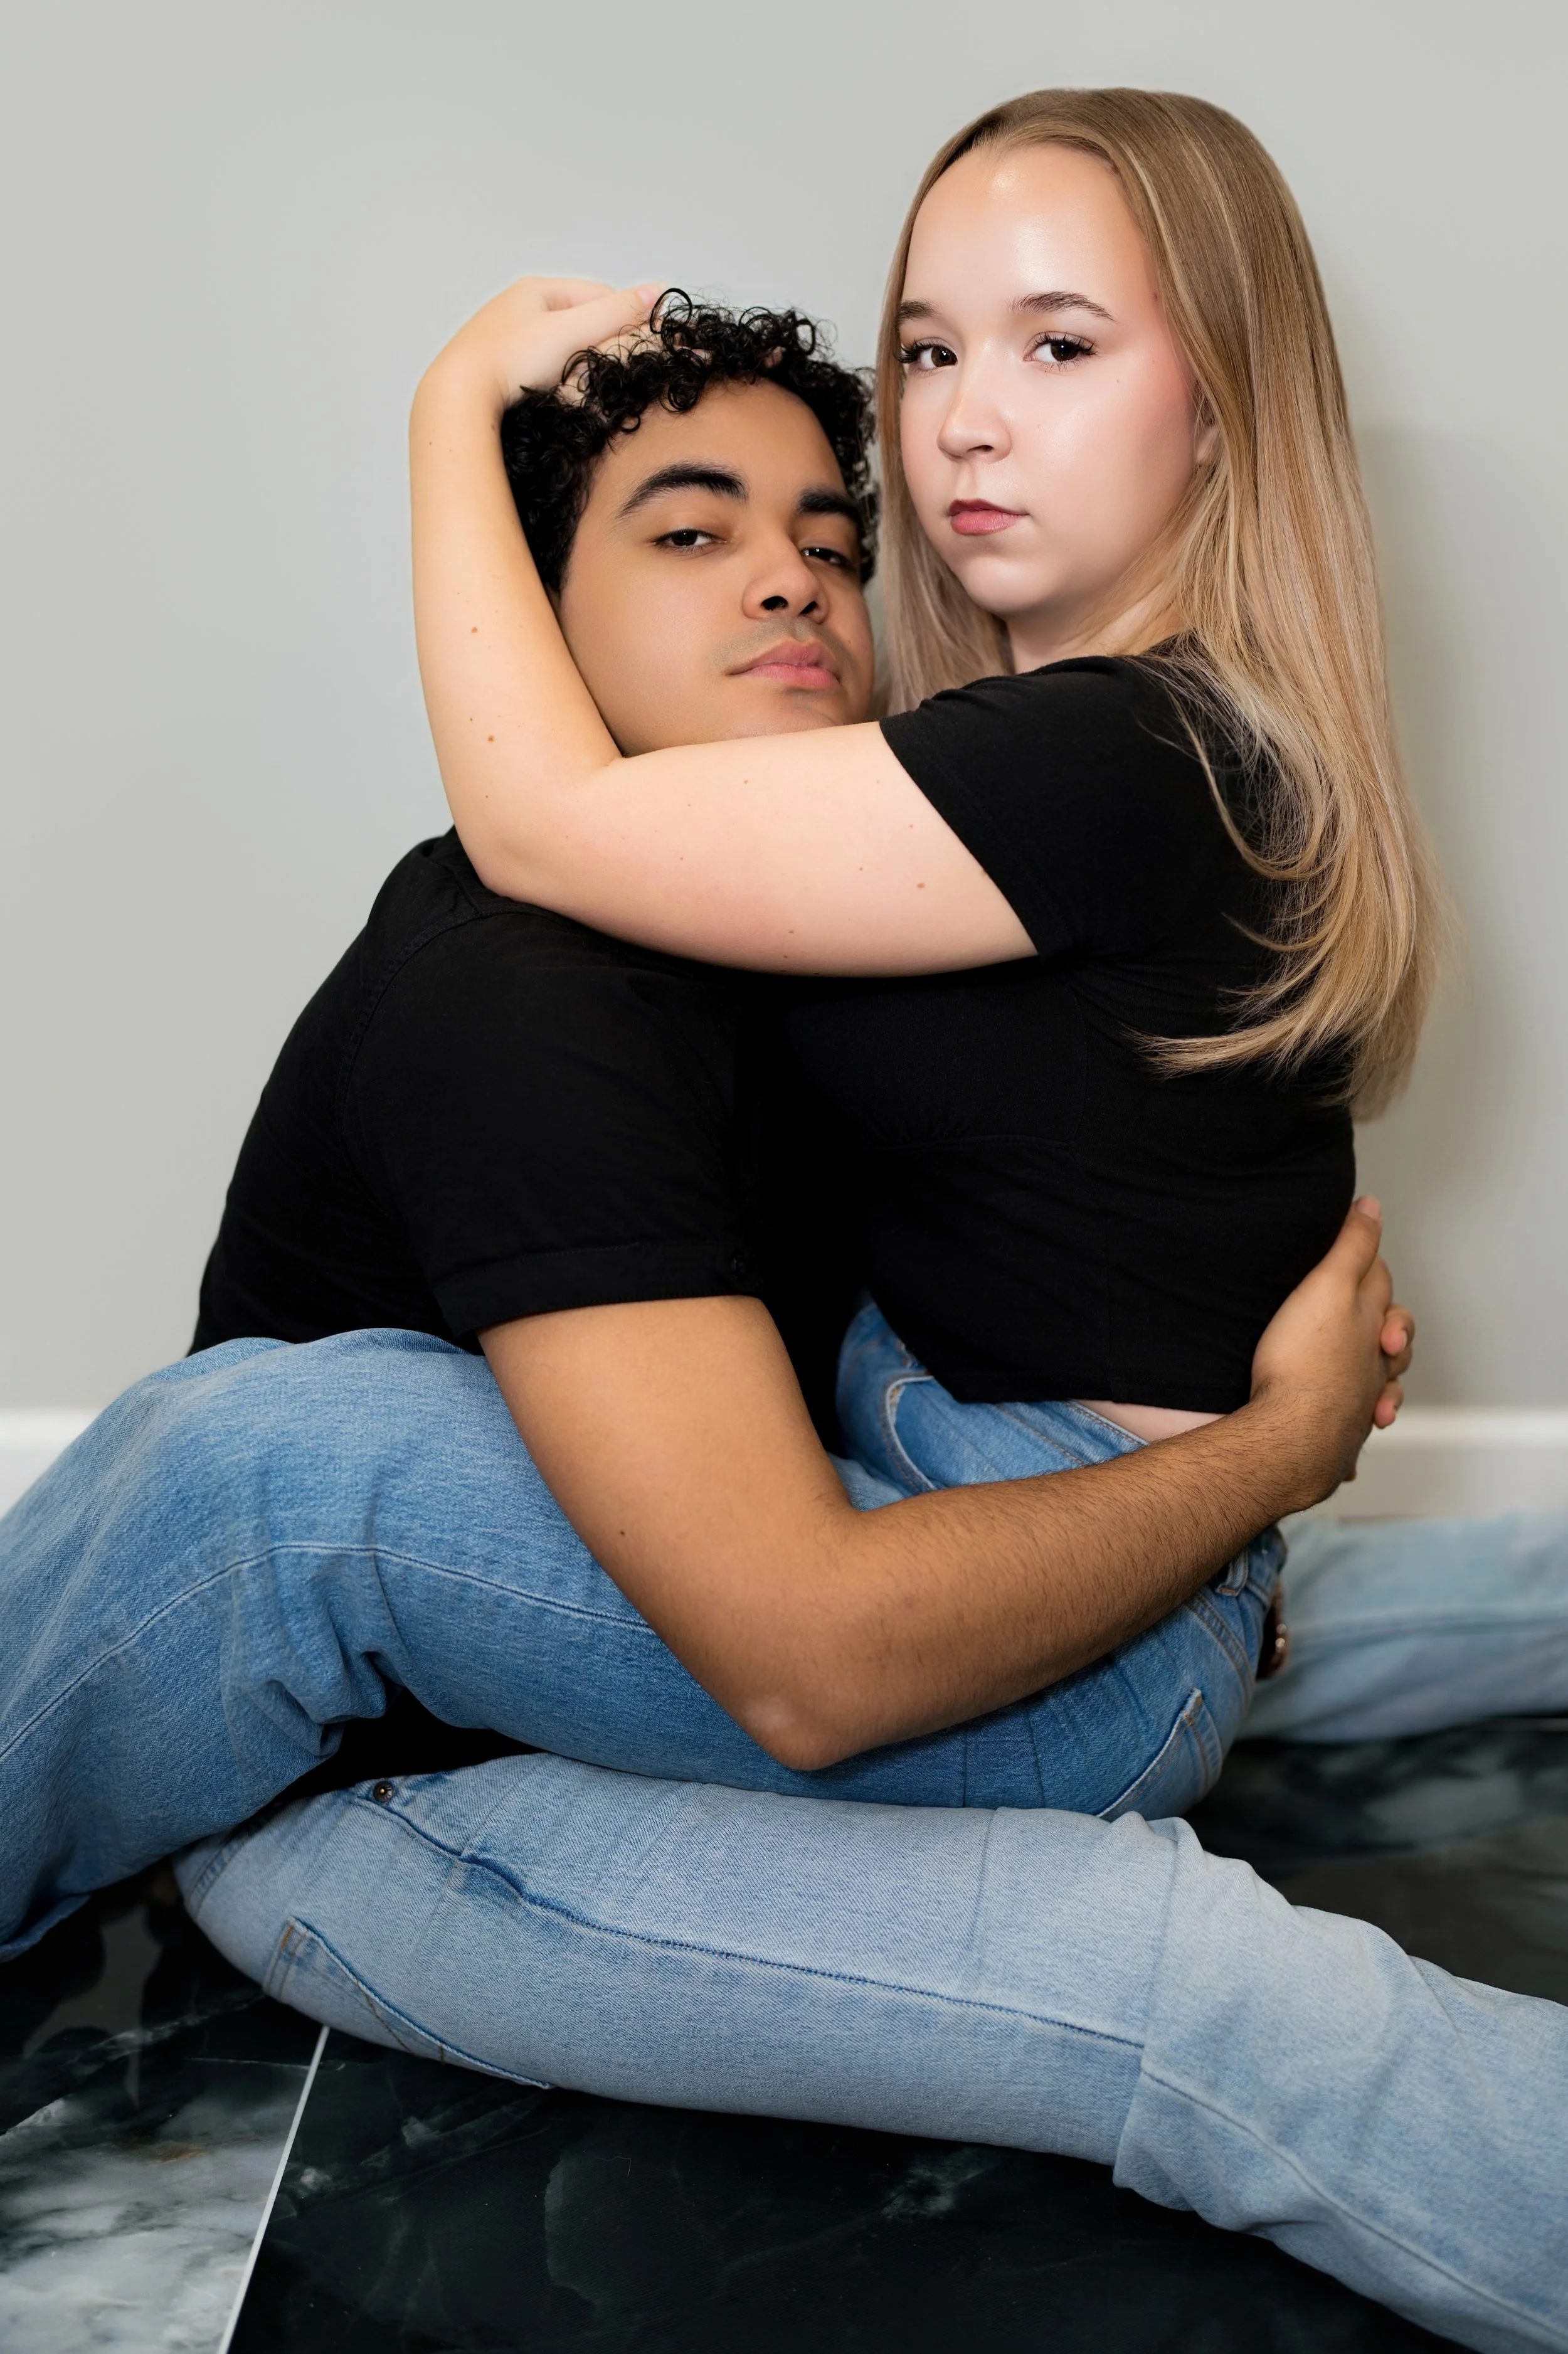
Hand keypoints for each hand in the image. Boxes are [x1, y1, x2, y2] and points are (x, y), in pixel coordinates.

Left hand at [418, 275, 664, 419]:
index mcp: (536, 289)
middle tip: (605, 374)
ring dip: (577, 371)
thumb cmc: (510, 360)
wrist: (458, 397)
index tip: (637, 347)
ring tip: (577, 390)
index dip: (623, 321)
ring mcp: (506, 339)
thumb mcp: (570, 333)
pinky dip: (554, 385)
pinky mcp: (497, 369)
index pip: (599, 296)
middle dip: (598, 349)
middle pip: (580, 324)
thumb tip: (657, 290)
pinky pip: (540, 372)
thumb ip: (615, 314)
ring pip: (561, 351)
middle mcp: (518, 308)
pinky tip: (552, 399)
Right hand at [1248, 1197, 1415, 1507]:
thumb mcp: (1326, 1287)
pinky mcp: (1337, 1439)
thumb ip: (1352, 1247)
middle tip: (1375, 1327)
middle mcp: (1372, 1367)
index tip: (1352, 1251)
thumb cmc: (1303, 1362)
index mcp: (1372, 1327)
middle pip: (1391, 1342)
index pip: (1380, 1286)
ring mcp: (1357, 1405)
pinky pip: (1351, 1434)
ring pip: (1380, 1390)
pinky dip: (1352, 1433)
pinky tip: (1347, 1445)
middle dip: (1390, 1332)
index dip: (1367, 1265)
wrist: (1290, 1437)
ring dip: (1382, 1389)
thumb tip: (1373, 1206)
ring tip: (1375, 1390)